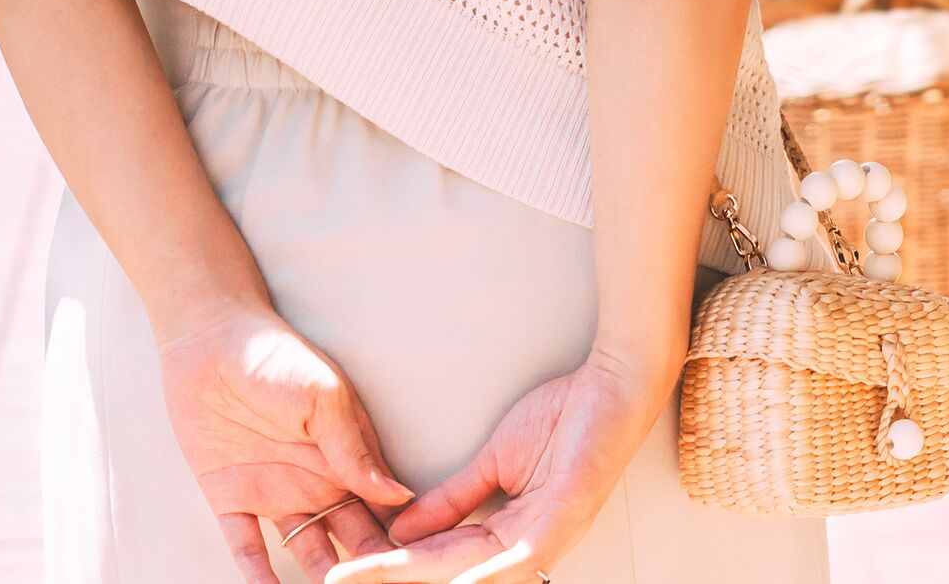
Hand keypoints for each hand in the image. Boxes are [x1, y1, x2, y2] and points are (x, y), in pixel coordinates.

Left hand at [153, 304, 411, 582]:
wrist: (208, 339)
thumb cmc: (276, 355)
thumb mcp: (324, 396)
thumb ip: (354, 449)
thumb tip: (399, 496)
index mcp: (347, 457)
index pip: (383, 509)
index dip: (400, 538)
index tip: (416, 565)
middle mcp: (316, 482)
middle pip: (352, 539)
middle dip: (368, 567)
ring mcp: (274, 493)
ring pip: (305, 552)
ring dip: (320, 579)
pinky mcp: (231, 498)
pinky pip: (246, 547)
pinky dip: (257, 577)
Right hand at [320, 345, 672, 581]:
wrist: (614, 384)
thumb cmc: (565, 418)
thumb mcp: (494, 460)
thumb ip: (453, 498)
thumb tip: (404, 526)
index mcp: (508, 534)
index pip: (437, 557)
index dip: (389, 565)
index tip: (342, 568)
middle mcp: (524, 548)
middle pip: (445, 572)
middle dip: (388, 577)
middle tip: (334, 580)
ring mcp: (544, 537)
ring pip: (469, 573)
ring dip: (413, 575)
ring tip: (363, 577)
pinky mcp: (560, 520)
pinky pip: (516, 557)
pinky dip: (484, 573)